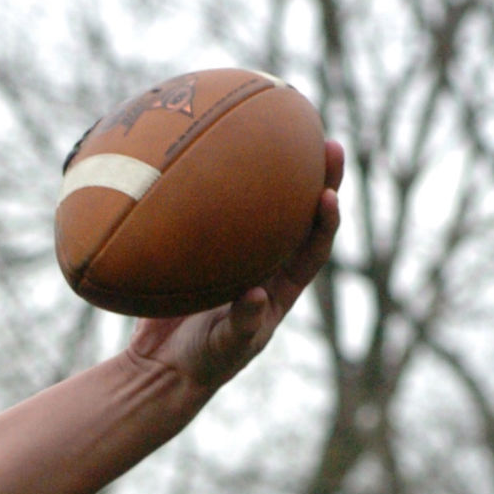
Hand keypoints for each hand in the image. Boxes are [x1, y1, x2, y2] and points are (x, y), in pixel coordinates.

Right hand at [125, 140, 343, 393]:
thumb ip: (242, 324)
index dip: (326, 222)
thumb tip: (256, 295)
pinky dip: (217, 186)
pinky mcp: (206, 247)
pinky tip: (205, 154)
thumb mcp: (224, 348)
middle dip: (319, 178)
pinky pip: (216, 211)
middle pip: (300, 214)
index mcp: (282, 288)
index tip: (330, 195)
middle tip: (326, 141)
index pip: (313, 249)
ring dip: (275, 169)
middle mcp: (267, 264)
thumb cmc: (202, 363)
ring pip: (263, 204)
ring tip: (280, 128)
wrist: (162, 365)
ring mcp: (238, 253)